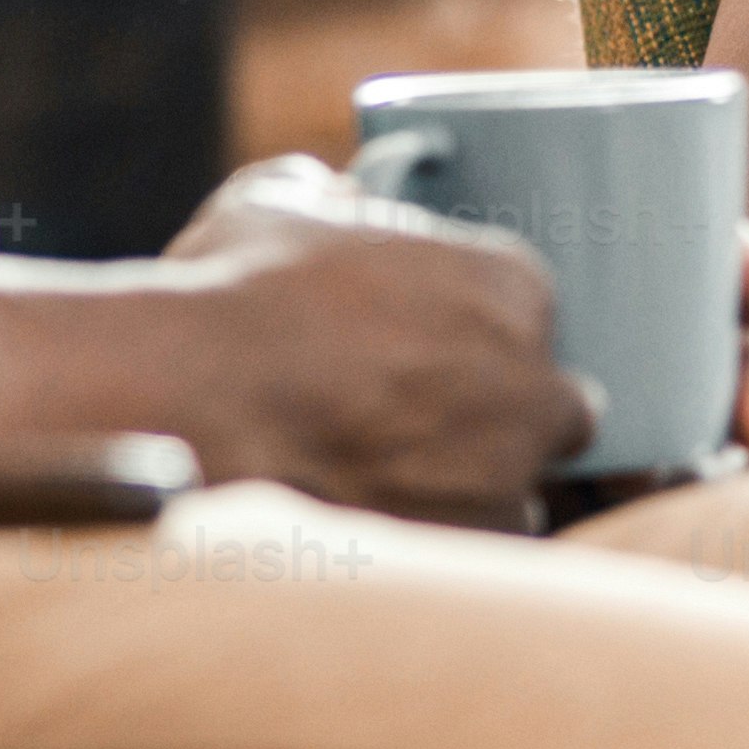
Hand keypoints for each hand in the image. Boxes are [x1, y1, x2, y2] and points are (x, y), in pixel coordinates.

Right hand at [150, 156, 595, 524]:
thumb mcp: (274, 204)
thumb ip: (323, 194)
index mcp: (510, 286)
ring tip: (379, 485)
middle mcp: (533, 382)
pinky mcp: (466, 548)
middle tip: (416, 428)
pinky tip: (370, 527)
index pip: (532, 320)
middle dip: (501, 424)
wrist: (195, 400)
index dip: (481, 343)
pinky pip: (470, 554)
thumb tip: (328, 194)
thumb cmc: (237, 292)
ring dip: (467, 494)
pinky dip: (433, 545)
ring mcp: (507, 475)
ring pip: (513, 494)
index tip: (429, 356)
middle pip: (552, 414)